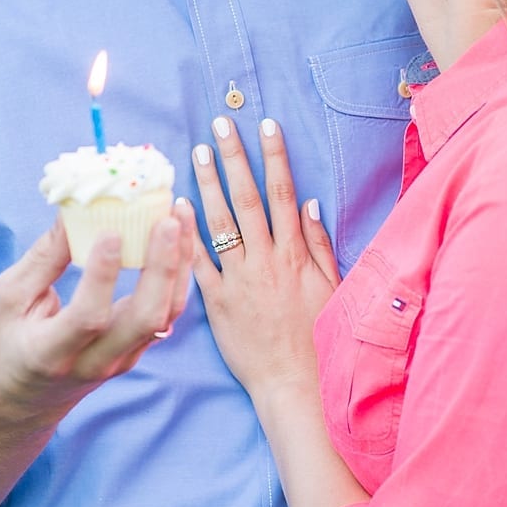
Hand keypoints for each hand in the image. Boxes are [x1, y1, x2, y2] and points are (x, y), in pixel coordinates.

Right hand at [0, 214, 194, 424]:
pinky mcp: (140, 349)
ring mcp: (124, 358)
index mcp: (52, 352)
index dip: (102, 277)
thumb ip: (41, 260)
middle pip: (145, 318)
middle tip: (169, 220)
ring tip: (182, 215)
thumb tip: (71, 212)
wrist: (25, 400)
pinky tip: (181, 236)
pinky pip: (170, 310)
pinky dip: (179, 272)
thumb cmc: (8, 342)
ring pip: (167, 313)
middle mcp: (95, 360)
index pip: (88, 317)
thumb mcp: (8, 301)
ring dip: (181, 263)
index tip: (111, 234)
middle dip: (163, 267)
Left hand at [188, 117, 338, 402]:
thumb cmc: (318, 336)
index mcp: (295, 254)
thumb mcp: (331, 287)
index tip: (266, 126)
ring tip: (197, 152)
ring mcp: (238, 279)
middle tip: (221, 125)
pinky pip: (198, 262)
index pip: (284, 193)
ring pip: (220, 223)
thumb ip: (319, 245)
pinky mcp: (216, 302)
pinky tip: (175, 207)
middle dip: (235, 158)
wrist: (295, 381)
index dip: (274, 156)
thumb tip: (310, 205)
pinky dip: (185, 234)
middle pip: (247, 198)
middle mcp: (265, 260)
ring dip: (207, 184)